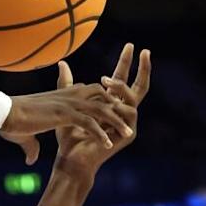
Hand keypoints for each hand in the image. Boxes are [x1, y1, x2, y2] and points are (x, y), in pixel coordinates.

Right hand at [0, 78, 132, 164]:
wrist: (3, 113)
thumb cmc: (11, 122)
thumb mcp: (25, 135)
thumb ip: (32, 146)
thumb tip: (31, 160)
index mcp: (64, 95)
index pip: (93, 93)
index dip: (105, 102)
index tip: (115, 115)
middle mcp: (70, 95)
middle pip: (103, 97)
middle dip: (117, 108)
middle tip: (128, 121)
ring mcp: (69, 103)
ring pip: (101, 109)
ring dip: (115, 122)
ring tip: (127, 134)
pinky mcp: (65, 114)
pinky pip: (89, 123)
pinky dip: (99, 134)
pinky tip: (106, 146)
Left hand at [52, 44, 149, 184]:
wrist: (71, 159)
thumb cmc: (68, 136)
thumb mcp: (70, 105)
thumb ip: (69, 84)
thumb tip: (62, 63)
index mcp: (111, 106)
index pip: (122, 81)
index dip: (126, 64)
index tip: (130, 45)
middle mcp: (122, 113)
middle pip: (139, 87)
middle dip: (142, 68)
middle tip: (143, 50)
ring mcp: (127, 124)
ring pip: (133, 98)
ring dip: (120, 87)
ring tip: (106, 81)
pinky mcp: (128, 134)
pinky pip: (129, 113)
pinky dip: (119, 104)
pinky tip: (109, 100)